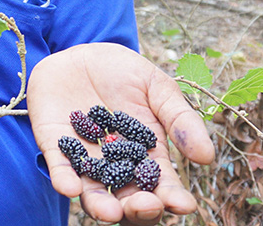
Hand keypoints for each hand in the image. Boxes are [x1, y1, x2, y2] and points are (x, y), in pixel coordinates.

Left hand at [27, 42, 214, 225]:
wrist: (80, 52)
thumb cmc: (124, 71)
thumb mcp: (157, 88)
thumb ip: (179, 119)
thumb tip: (207, 157)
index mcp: (146, 155)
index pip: (161, 185)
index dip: (172, 198)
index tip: (183, 204)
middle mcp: (115, 164)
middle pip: (128, 198)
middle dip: (138, 209)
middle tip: (146, 206)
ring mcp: (84, 158)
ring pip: (92, 192)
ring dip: (100, 206)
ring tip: (110, 212)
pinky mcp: (55, 145)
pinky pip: (59, 168)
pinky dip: (63, 179)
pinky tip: (69, 187)